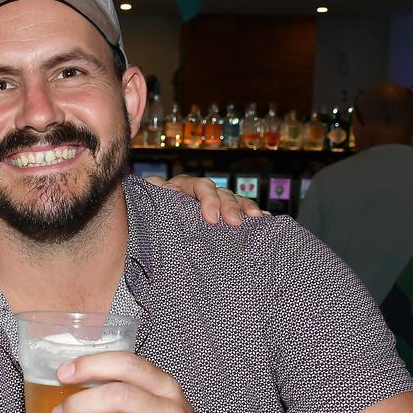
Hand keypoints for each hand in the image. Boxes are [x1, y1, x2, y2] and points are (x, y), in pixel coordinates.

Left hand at [146, 174, 264, 225]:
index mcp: (185, 186)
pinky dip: (253, 214)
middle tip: (234, 223)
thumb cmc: (149, 210)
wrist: (148, 226)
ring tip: (256, 218)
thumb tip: (170, 189)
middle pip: (222, 193)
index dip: (209, 200)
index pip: (202, 186)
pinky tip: (264, 220)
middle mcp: (203, 192)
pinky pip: (242, 212)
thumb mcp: (148, 198)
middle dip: (230, 206)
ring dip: (246, 208)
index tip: (211, 218)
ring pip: (235, 200)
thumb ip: (155, 189)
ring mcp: (215, 203)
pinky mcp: (222, 216)